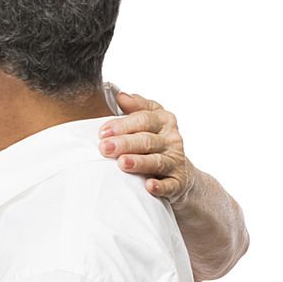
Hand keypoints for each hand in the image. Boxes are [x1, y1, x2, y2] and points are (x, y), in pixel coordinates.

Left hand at [98, 91, 195, 205]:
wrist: (180, 173)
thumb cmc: (154, 141)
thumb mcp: (148, 119)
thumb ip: (135, 107)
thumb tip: (120, 95)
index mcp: (163, 120)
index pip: (143, 119)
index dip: (122, 125)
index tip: (102, 132)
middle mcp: (171, 139)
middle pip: (147, 140)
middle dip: (124, 143)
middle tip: (104, 148)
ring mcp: (175, 161)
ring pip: (157, 161)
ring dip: (139, 162)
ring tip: (122, 163)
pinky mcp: (178, 182)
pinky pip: (170, 184)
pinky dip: (160, 186)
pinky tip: (149, 186)